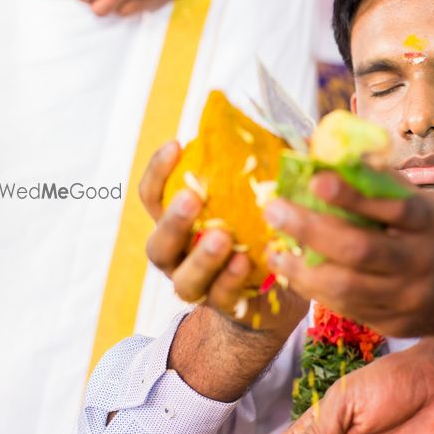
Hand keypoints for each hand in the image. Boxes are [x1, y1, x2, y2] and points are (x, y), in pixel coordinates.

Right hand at [140, 141, 306, 331]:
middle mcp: (179, 256)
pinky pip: (222, 296)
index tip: (177, 144)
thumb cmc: (260, 232)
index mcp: (179, 223)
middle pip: (158, 243)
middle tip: (192, 197)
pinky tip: (245, 262)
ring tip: (222, 237)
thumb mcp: (256, 198)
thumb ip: (258, 168)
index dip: (158, 171)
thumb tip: (281, 125)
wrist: (276, 294)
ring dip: (202, 257)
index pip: (153, 196)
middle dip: (173, 220)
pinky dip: (231, 280)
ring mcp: (199, 285)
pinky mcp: (226, 307)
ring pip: (185, 278)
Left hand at [264, 171, 433, 344]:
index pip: (392, 208)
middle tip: (275, 210)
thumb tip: (325, 152)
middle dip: (312, 230)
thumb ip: (376, 182)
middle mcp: (419, 261)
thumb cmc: (430, 238)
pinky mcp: (391, 323)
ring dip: (302, 269)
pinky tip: (293, 273)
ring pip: (347, 287)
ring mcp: (405, 297)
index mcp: (427, 224)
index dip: (353, 195)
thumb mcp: (417, 206)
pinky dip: (314, 290)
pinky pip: (346, 308)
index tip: (316, 179)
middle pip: (361, 250)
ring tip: (275, 251)